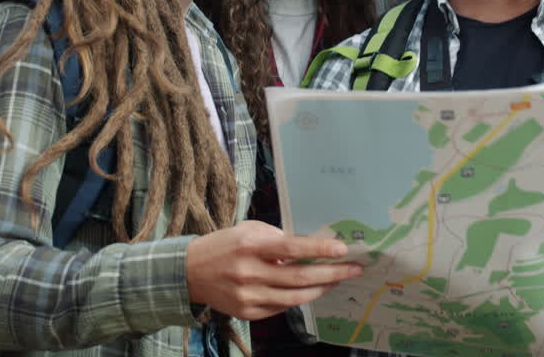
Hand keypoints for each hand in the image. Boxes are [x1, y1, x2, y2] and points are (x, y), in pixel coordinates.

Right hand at [186, 220, 363, 320]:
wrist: (190, 272)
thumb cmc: (224, 245)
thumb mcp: (248, 231)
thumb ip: (277, 238)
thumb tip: (309, 249)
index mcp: (250, 246)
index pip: (291, 248)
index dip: (318, 250)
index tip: (342, 249)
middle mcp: (249, 273)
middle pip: (299, 277)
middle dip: (331, 274)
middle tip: (354, 269)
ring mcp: (248, 297)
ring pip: (295, 298)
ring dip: (320, 289)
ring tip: (337, 281)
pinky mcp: (247, 313)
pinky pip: (281, 308)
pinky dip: (299, 299)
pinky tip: (310, 290)